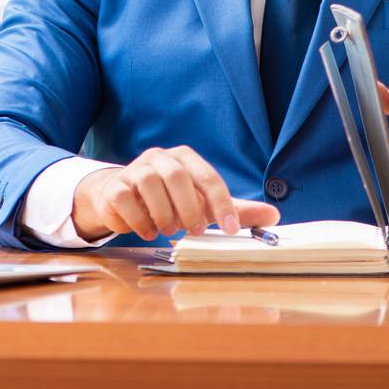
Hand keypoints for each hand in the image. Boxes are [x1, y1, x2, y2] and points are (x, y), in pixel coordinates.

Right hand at [71, 145, 280, 242]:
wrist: (122, 198)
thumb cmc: (170, 200)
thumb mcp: (203, 205)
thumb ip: (235, 210)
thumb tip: (274, 216)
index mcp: (185, 158)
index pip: (208, 177)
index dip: (222, 203)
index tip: (231, 229)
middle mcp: (159, 158)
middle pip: (176, 176)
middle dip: (189, 208)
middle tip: (195, 231)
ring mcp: (134, 170)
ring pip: (150, 185)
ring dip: (163, 215)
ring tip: (168, 229)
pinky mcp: (114, 187)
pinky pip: (126, 200)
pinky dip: (139, 221)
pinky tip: (147, 230)